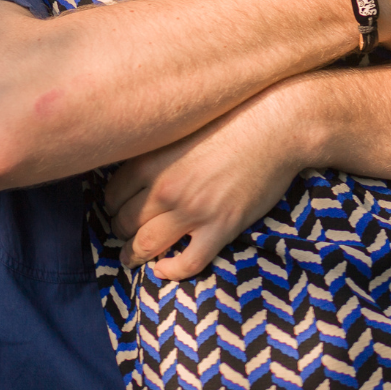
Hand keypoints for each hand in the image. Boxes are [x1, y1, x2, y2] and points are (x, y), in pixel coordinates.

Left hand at [102, 79, 315, 279]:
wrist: (277, 124)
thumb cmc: (232, 118)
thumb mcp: (182, 126)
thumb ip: (156, 149)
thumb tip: (134, 167)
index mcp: (151, 160)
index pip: (112, 195)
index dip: (113, 206)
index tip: (118, 209)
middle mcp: (165, 188)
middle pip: (124, 222)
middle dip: (120, 231)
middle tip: (124, 233)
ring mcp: (193, 210)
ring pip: (146, 245)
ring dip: (135, 255)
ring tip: (133, 257)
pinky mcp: (221, 226)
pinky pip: (187, 262)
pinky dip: (171, 271)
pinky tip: (165, 269)